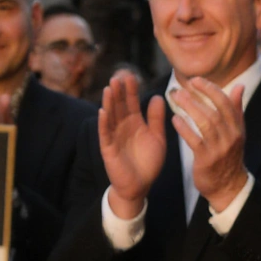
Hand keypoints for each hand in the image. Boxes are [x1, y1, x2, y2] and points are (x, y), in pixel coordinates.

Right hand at [98, 73, 166, 217]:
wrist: (140, 185)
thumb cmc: (148, 161)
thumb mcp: (157, 138)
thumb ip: (157, 119)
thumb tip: (157, 96)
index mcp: (135, 123)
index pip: (132, 103)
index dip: (131, 90)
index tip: (132, 76)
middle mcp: (123, 127)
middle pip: (119, 106)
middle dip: (119, 92)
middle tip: (118, 76)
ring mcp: (114, 136)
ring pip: (110, 116)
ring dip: (109, 103)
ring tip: (109, 88)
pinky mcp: (108, 148)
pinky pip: (105, 134)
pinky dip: (104, 123)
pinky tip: (103, 111)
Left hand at [171, 78, 247, 212]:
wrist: (228, 185)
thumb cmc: (229, 155)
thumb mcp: (236, 131)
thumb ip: (236, 109)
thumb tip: (239, 86)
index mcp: (237, 127)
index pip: (226, 103)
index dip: (211, 89)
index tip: (196, 80)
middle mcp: (231, 136)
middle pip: (215, 112)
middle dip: (197, 97)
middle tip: (180, 88)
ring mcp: (220, 148)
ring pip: (206, 124)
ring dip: (190, 109)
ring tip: (176, 99)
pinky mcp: (207, 159)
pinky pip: (195, 140)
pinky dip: (184, 128)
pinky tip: (174, 119)